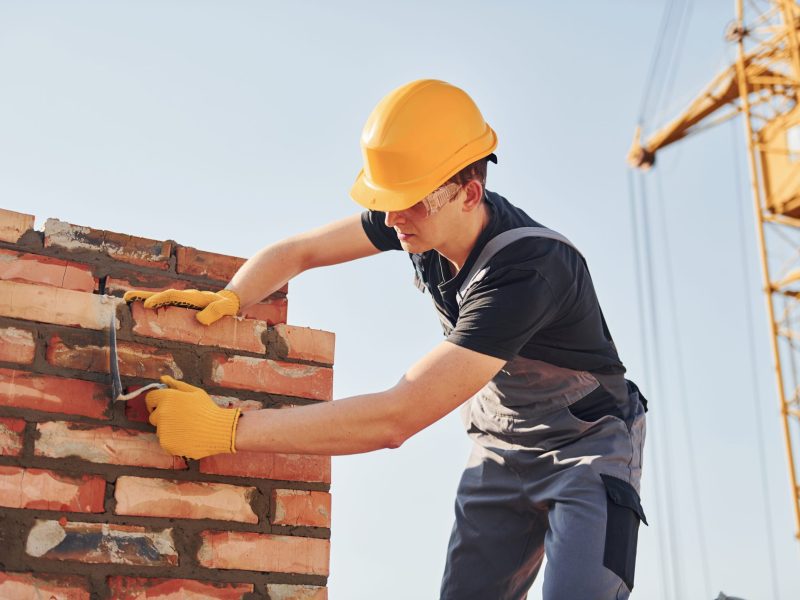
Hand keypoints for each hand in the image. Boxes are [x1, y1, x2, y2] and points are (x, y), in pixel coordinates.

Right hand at [123, 288, 239, 325]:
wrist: (229, 301)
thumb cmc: (227, 307)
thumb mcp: (225, 309)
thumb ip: (215, 312)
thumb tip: (200, 319)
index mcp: (193, 297)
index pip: (173, 296)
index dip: (160, 299)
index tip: (148, 304)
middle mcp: (185, 296)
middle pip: (162, 294)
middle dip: (144, 295)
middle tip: (126, 297)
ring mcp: (182, 300)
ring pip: (161, 298)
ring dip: (144, 298)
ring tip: (127, 300)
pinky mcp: (181, 304)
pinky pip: (165, 303)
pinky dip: (152, 303)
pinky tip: (141, 307)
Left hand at [145, 376, 241, 458]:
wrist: (218, 430)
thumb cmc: (208, 409)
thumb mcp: (196, 392)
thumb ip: (177, 385)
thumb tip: (163, 378)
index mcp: (167, 397)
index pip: (150, 398)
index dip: (155, 402)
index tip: (163, 407)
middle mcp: (162, 412)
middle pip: (154, 416)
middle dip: (164, 417)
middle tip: (181, 419)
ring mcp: (162, 429)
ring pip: (160, 430)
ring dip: (169, 430)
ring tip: (187, 429)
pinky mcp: (166, 443)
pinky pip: (165, 441)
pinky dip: (173, 441)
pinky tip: (187, 438)